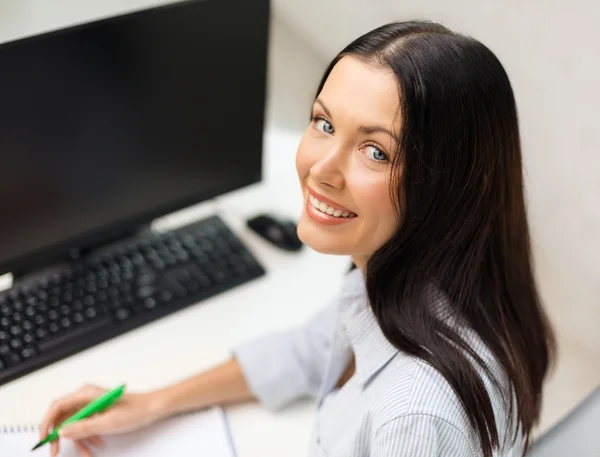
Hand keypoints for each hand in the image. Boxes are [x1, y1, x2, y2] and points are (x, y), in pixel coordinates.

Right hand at [40, 384, 165, 456]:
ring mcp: (91, 403)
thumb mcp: (108, 422)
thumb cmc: (135, 410)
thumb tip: (62, 430)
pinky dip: (87, 436)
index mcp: (86, 393)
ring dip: (77, 439)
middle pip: (63, 416)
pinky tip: (95, 445)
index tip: (45, 439)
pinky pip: (85, 424)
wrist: (153, 408)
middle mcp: (86, 396)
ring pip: (74, 423)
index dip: (47, 423)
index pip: (57, 406)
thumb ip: (83, 427)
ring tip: (86, 453)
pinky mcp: (98, 410)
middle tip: (57, 451)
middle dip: (60, 435)